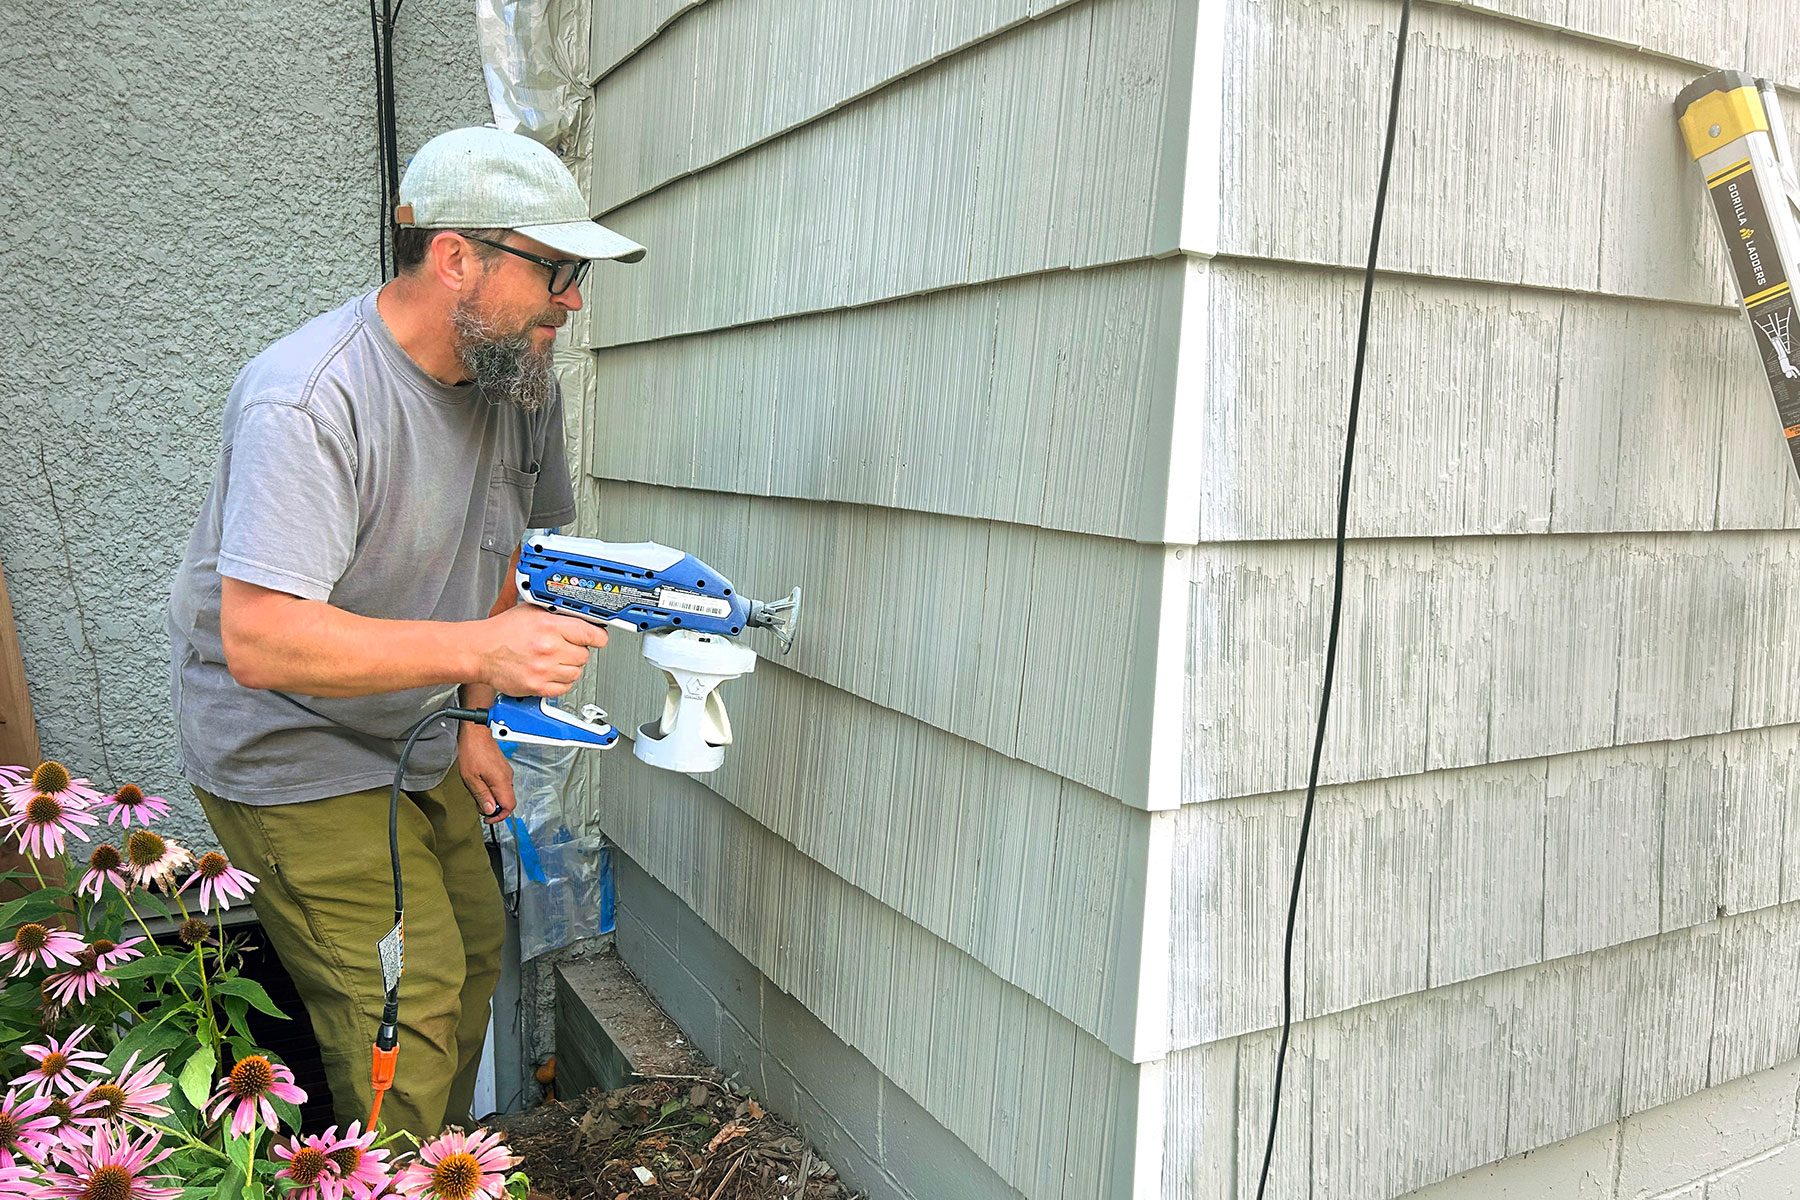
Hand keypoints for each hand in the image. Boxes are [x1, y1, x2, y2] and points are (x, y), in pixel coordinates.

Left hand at [458, 721, 515, 824]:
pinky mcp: (503, 768)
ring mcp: (506, 772)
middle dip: (493, 807)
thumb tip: (489, 810)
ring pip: (503, 793)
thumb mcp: (471, 778)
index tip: (487, 818)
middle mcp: (507, 777)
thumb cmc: (472, 751)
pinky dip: (492, 788)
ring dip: (491, 797)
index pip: (509, 806)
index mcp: (501, 781)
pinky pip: (501, 784)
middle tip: (478, 803)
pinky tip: (480, 782)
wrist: (476, 733)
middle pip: (507, 801)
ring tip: (477, 789)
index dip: (499, 816)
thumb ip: (481, 795)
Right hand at [474, 605, 608, 696]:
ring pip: (576, 673)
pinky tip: (550, 673)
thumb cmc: (503, 632)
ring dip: (569, 667)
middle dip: (577, 651)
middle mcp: (548, 648)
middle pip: (584, 655)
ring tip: (555, 660)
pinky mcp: (537, 686)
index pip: (591, 634)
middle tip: (564, 648)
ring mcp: (543, 669)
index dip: (597, 637)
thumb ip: (559, 615)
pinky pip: (564, 688)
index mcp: (549, 626)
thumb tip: (583, 619)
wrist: (481, 651)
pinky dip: (561, 682)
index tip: (598, 638)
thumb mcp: (532, 611)